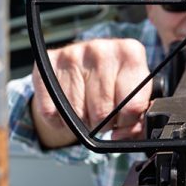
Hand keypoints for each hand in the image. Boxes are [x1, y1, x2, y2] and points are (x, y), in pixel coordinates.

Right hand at [30, 38, 151, 146]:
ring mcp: (73, 54)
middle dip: (103, 124)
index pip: (132, 106)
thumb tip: (123, 135)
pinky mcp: (48, 64)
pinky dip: (58, 120)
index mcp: (131, 53)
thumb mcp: (134, 90)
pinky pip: (52, 111)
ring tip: (85, 108)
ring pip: (76, 115)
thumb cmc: (113, 80)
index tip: (123, 123)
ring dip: (80, 122)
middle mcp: (102, 49)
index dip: (127, 124)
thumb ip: (138, 115)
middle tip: (102, 115)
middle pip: (103, 113)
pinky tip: (66, 106)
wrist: (81, 61)